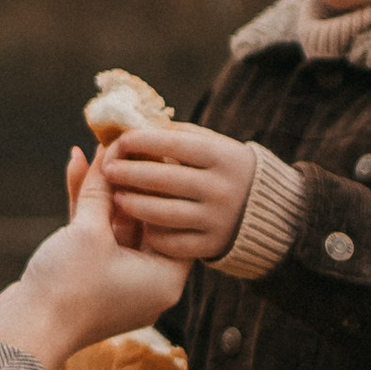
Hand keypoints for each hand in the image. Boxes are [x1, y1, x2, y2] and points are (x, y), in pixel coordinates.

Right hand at [0, 148, 185, 369]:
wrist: (25, 333)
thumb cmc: (67, 288)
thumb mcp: (88, 231)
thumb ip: (101, 190)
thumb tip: (109, 153)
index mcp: (165, 278)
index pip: (175, 219)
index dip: (163, 180)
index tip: (155, 148)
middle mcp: (148, 282)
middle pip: (146, 220)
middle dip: (130, 181)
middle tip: (126, 142)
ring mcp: (119, 282)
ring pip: (117, 226)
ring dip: (104, 190)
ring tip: (97, 148)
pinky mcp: (92, 280)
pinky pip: (97, 238)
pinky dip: (87, 210)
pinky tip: (76, 169)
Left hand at [101, 122, 256, 265]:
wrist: (263, 209)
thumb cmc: (221, 169)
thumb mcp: (211, 145)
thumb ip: (177, 136)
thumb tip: (132, 124)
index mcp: (223, 156)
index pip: (176, 145)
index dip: (144, 141)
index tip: (121, 140)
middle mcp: (223, 188)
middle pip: (166, 180)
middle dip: (130, 173)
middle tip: (108, 170)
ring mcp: (218, 219)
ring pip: (165, 214)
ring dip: (134, 205)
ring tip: (115, 198)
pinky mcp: (212, 245)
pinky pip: (174, 242)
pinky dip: (152, 234)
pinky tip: (139, 225)